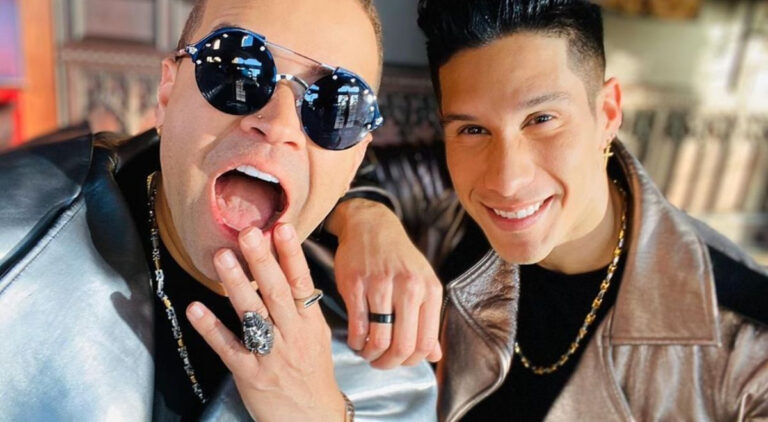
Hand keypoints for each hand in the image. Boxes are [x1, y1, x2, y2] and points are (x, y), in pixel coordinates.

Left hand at [186, 224, 344, 421]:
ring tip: (221, 256)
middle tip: (249, 233)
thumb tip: (284, 267)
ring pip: (252, 314)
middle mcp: (292, 335)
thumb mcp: (315, 336)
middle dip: (262, 261)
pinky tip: (196, 309)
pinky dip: (211, 327)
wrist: (313, 418)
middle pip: (277, 292)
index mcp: (310, 323)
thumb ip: (300, 305)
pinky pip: (228, 347)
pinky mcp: (250, 373)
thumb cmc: (312, 373)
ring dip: (235, 284)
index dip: (291, 255)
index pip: (301, 283)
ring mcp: (271, 355)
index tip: (281, 228)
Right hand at [326, 199, 442, 369]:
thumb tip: (434, 355)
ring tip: (367, 351)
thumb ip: (428, 320)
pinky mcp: (356, 284)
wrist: (371, 225)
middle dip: (389, 363)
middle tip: (381, 362)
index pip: (426, 342)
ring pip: (378, 339)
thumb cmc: (398, 258)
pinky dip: (356, 341)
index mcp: (429, 289)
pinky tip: (357, 339)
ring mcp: (381, 285)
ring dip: (371, 354)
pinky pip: (357, 326)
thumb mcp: (422, 283)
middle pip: (402, 345)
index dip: (412, 361)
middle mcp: (409, 287)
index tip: (401, 361)